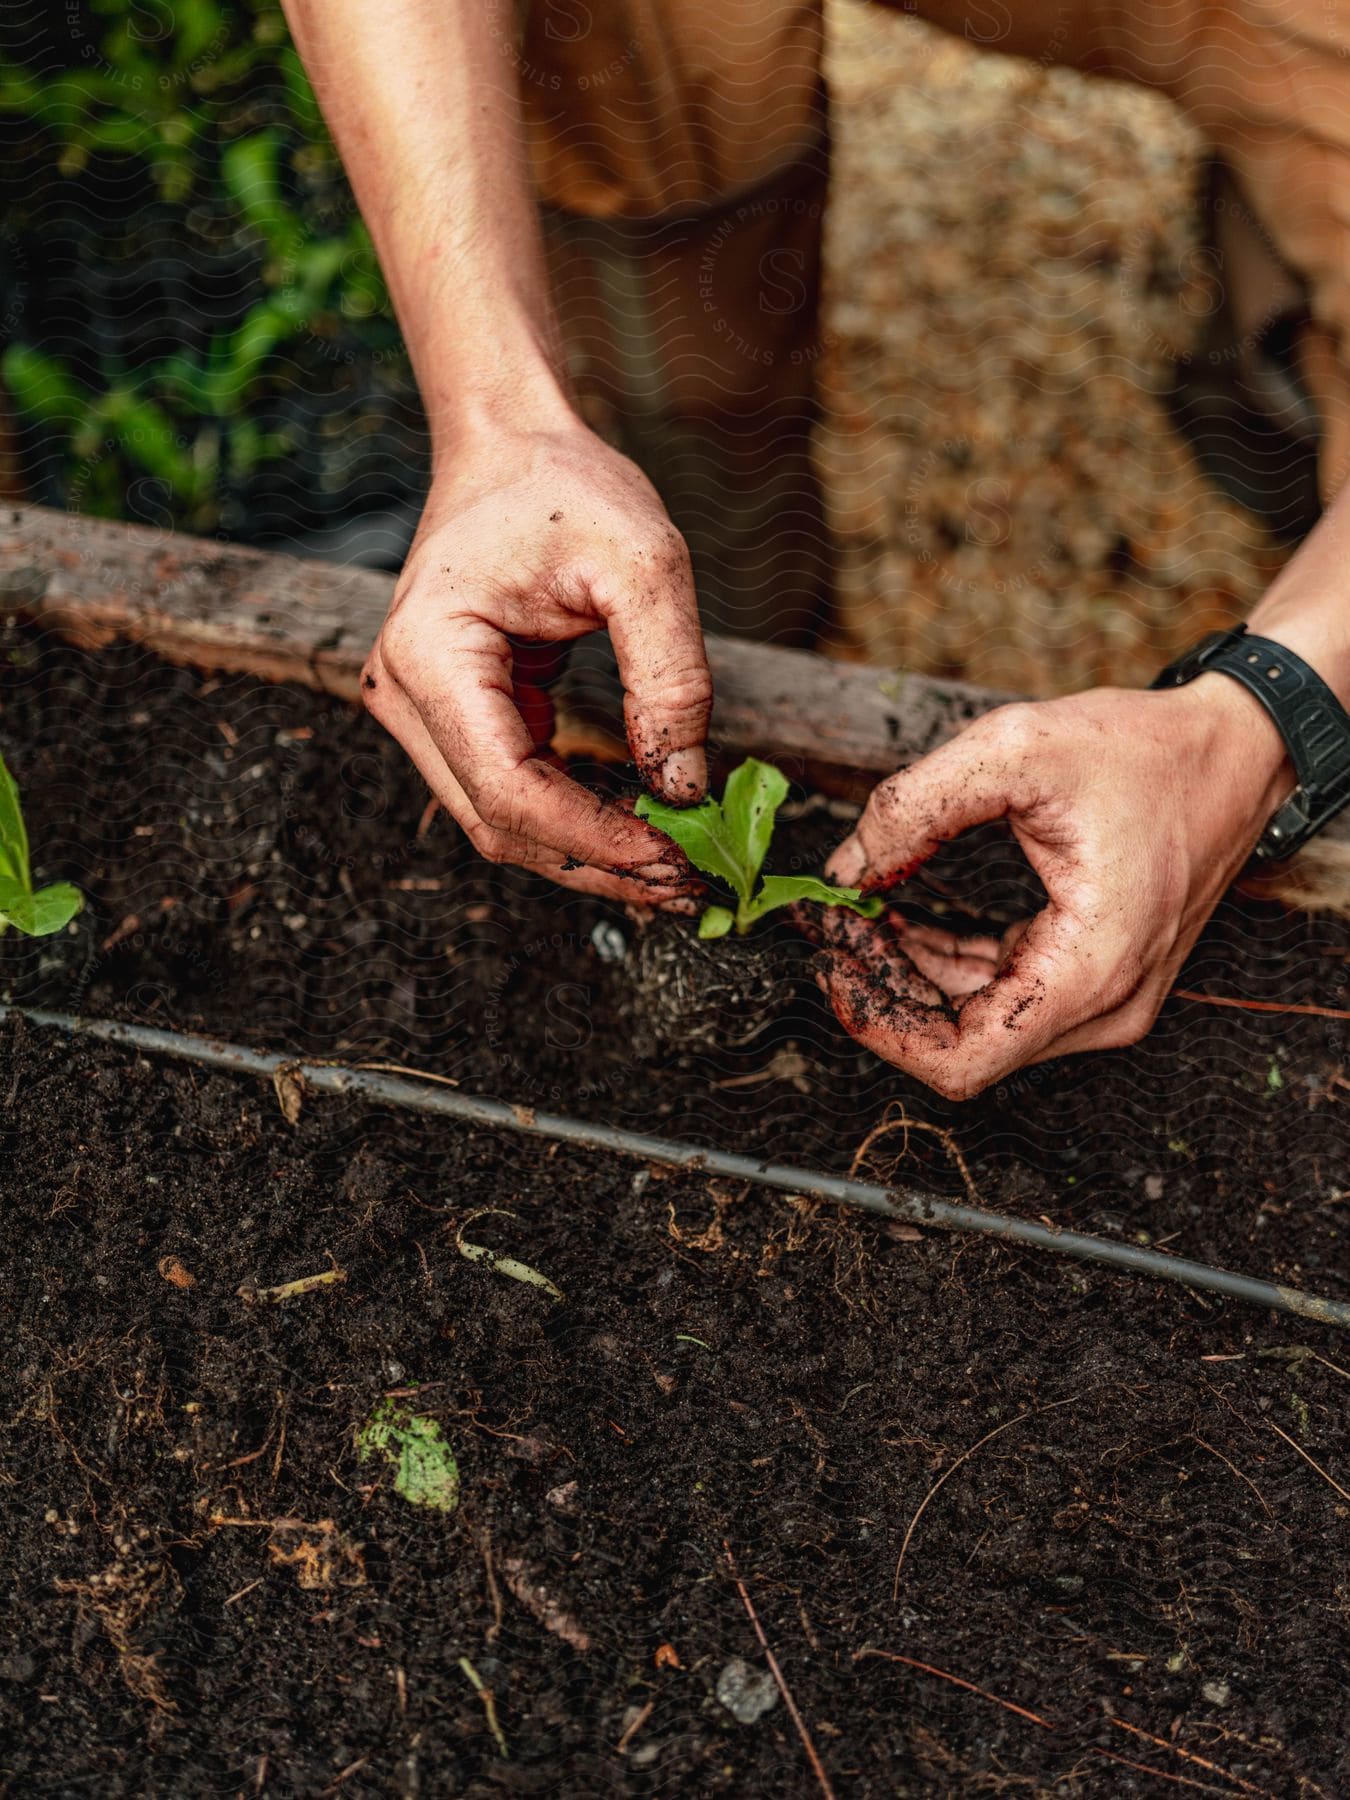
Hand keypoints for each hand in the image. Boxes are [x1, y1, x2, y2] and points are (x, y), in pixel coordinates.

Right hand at [362, 421, 712, 907]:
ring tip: (672, 867)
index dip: (594, 839)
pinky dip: (575, 818)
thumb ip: (671, 675)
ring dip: (586, 853)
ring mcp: (418, 710)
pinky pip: (512, 791)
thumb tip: (683, 788)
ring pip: (501, 822)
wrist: (510, 446)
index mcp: (431, 654)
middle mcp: (403, 694)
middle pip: (498, 824)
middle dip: (595, 863)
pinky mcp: (452, 717)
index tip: (675, 860)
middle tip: (688, 885)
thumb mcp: (645, 562)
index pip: (508, 789)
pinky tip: (639, 827)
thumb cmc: (566, 487)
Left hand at [816, 679, 1294, 1097]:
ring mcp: (1104, 1000)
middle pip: (962, 1047)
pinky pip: (1000, 997)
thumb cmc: (1146, 750)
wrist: (1237, 751)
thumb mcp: (1015, 750)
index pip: (963, 1061)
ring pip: (976, 1027)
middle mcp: (1105, 1007)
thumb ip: (914, 807)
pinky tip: (901, 920)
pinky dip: (943, 967)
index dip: (880, 1029)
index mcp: (1091, 970)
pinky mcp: (1093, 978)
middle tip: (832, 930)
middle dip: (884, 994)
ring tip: (856, 918)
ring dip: (908, 980)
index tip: (832, 970)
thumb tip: (845, 870)